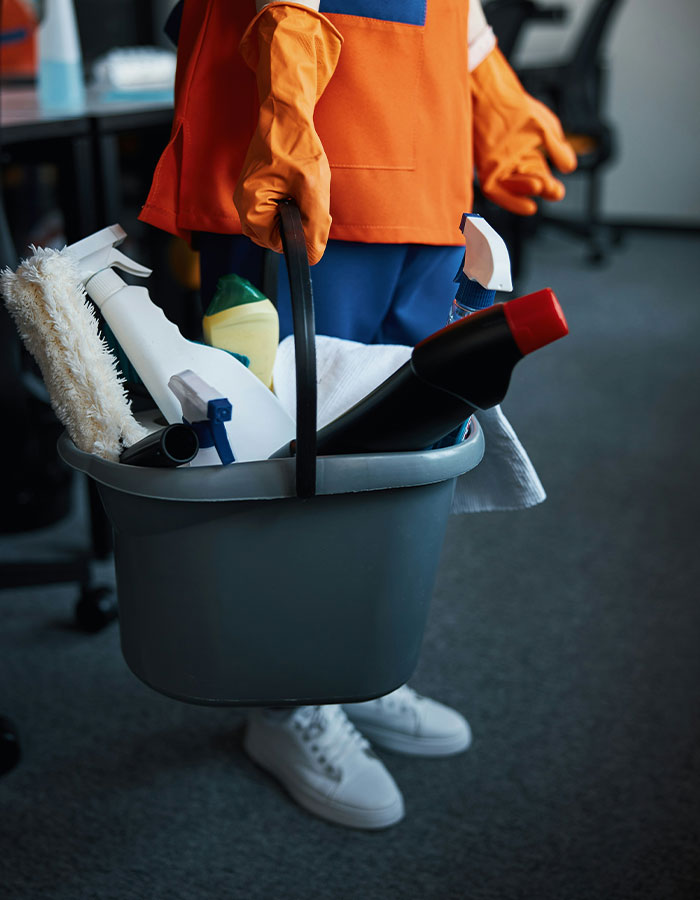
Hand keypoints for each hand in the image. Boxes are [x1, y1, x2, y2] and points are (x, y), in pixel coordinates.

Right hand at [234, 4, 341, 263]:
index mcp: (251, 208)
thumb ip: (315, 226)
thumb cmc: (296, 145)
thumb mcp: (314, 189)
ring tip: (303, 186)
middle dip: (298, 223)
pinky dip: (292, 202)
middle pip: (278, 237)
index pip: (279, 245)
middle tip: (309, 195)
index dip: (302, 233)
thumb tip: (313, 255)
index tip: (312, 211)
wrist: (285, 114)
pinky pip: (277, 212)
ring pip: (279, 225)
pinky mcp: (256, 193)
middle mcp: (243, 207)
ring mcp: (248, 200)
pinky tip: (297, 183)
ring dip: (297, 213)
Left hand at [471, 47, 576, 215]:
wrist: (490, 92)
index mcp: (527, 155)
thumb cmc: (516, 106)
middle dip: (542, 189)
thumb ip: (557, 147)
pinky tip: (527, 205)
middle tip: (556, 191)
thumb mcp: (543, 127)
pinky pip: (495, 190)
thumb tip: (570, 168)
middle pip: (528, 183)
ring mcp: (497, 165)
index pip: (539, 176)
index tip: (559, 191)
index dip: (549, 186)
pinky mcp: (484, 166)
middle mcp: (511, 164)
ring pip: (513, 187)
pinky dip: (510, 200)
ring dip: (527, 191)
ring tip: (540, 187)